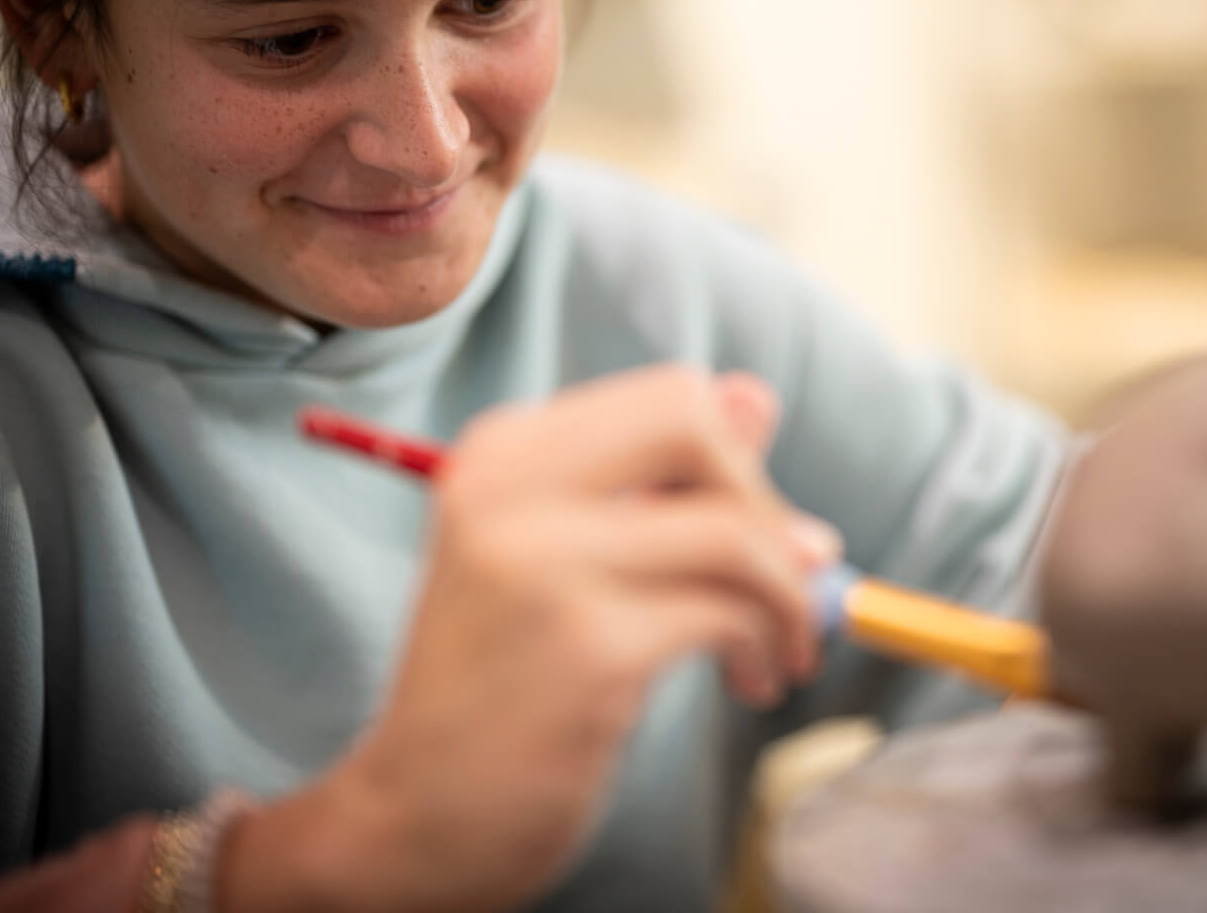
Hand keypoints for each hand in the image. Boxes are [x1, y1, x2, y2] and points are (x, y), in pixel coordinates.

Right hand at [219, 366, 841, 912]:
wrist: (417, 812)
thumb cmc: (506, 679)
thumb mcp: (570, 554)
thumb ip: (660, 475)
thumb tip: (754, 395)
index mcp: (502, 453)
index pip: (671, 394)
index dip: (737, 457)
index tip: (752, 526)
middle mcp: (510, 491)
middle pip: (699, 427)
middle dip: (766, 504)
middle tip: (787, 576)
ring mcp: (545, 567)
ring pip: (733, 533)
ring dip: (788, 596)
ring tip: (781, 648)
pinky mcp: (590, 649)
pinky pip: (730, 613)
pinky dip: (766, 642)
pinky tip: (752, 679)